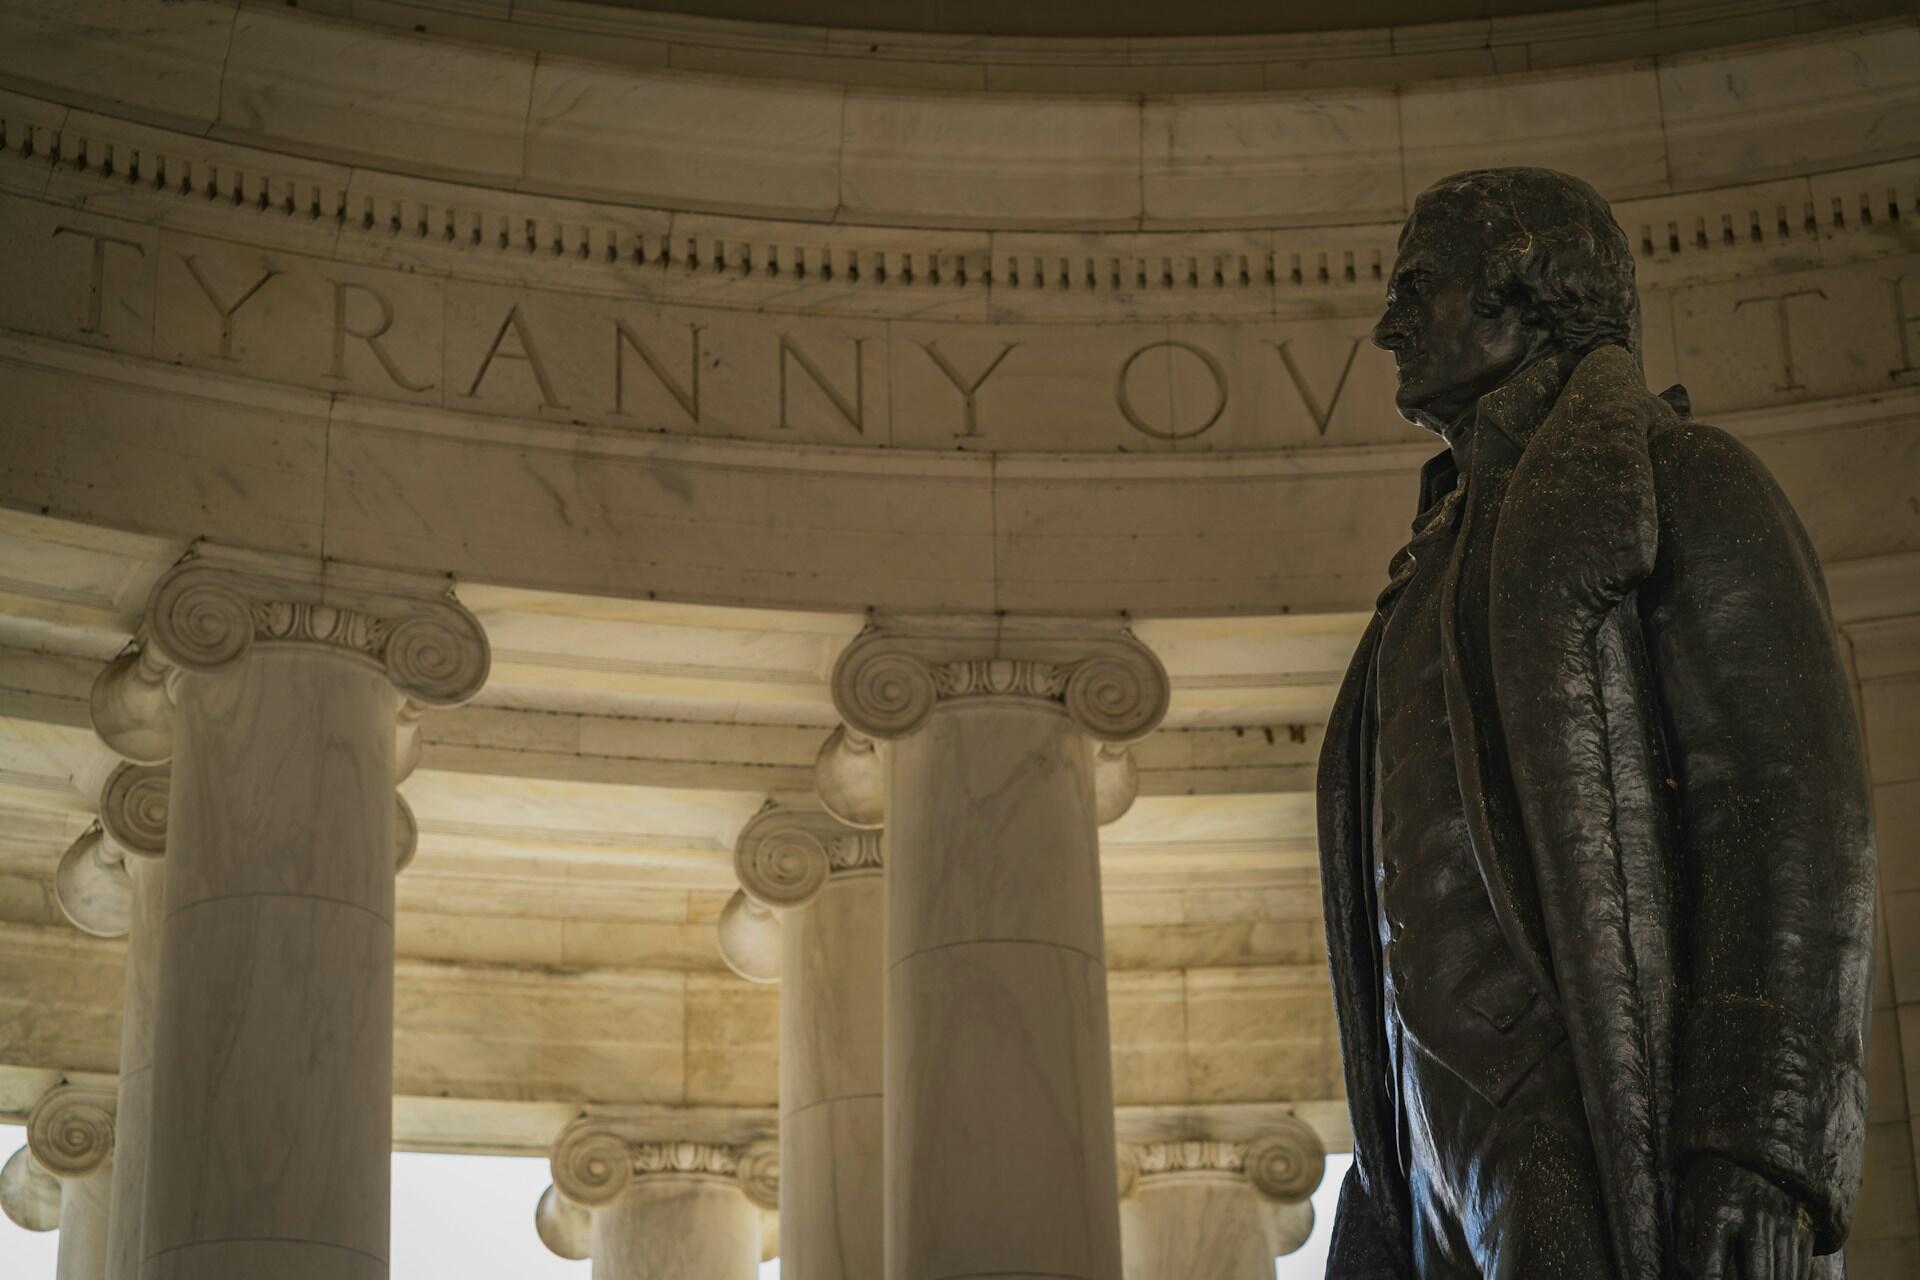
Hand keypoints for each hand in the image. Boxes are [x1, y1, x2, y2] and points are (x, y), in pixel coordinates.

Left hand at [1677, 1157, 1813, 1279]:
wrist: (1758, 1147)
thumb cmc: (1714, 1181)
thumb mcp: (1690, 1203)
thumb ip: (1686, 1243)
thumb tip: (1687, 1277)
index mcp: (1719, 1214)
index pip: (1710, 1270)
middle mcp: (1754, 1220)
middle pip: (1757, 1279)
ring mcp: (1783, 1225)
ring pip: (1783, 1279)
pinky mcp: (1803, 1230)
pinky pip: (1800, 1271)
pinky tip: (1774, 1278)